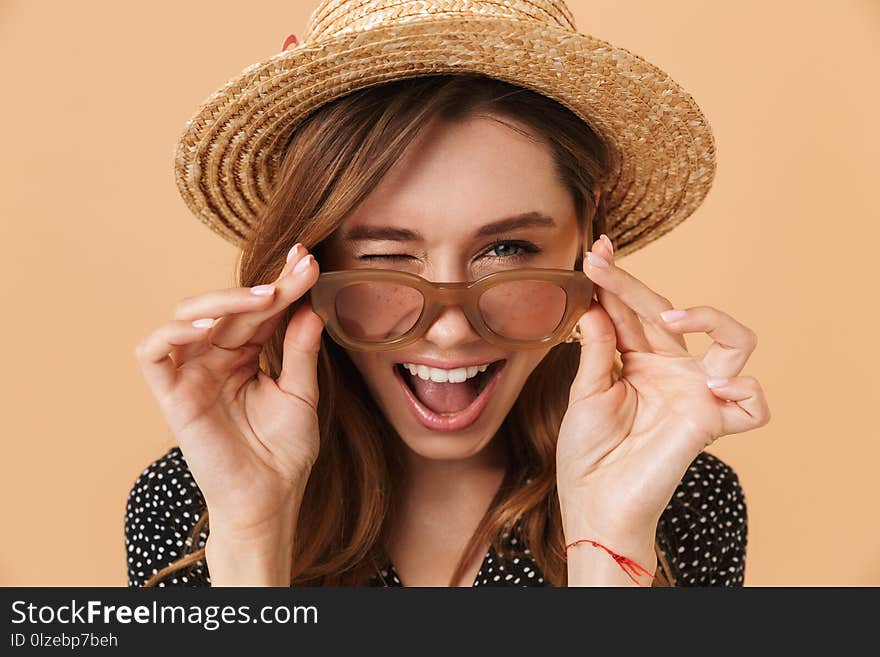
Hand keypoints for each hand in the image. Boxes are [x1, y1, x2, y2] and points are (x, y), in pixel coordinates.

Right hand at [133, 244, 324, 538]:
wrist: (269, 498)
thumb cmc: (284, 451)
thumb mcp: (300, 393)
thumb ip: (300, 349)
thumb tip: (310, 306)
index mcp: (246, 355)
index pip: (260, 310)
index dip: (283, 285)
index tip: (309, 263)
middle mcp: (215, 358)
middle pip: (231, 308)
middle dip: (265, 286)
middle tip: (298, 271)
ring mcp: (191, 373)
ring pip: (187, 316)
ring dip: (223, 300)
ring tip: (265, 297)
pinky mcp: (170, 394)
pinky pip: (154, 352)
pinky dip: (175, 332)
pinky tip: (210, 327)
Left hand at [556, 235, 769, 560]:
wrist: (595, 501)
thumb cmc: (588, 452)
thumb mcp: (585, 391)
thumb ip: (597, 347)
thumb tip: (594, 304)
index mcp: (639, 362)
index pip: (633, 313)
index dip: (616, 283)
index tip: (596, 253)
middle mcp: (672, 371)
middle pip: (669, 313)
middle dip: (635, 285)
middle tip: (602, 264)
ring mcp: (695, 394)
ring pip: (736, 343)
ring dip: (713, 320)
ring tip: (675, 321)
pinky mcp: (712, 422)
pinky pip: (754, 402)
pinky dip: (746, 391)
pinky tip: (716, 385)